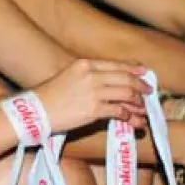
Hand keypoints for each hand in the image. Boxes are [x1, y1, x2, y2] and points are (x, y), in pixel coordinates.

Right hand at [35, 59, 149, 132]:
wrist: (36, 110)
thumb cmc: (49, 95)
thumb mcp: (69, 77)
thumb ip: (89, 76)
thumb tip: (111, 83)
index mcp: (84, 64)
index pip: (116, 65)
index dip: (133, 70)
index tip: (144, 74)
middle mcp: (91, 75)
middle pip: (126, 78)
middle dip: (141, 86)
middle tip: (148, 93)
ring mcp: (93, 92)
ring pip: (127, 94)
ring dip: (138, 103)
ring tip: (142, 110)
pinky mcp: (94, 109)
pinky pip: (120, 111)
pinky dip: (129, 117)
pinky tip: (132, 120)